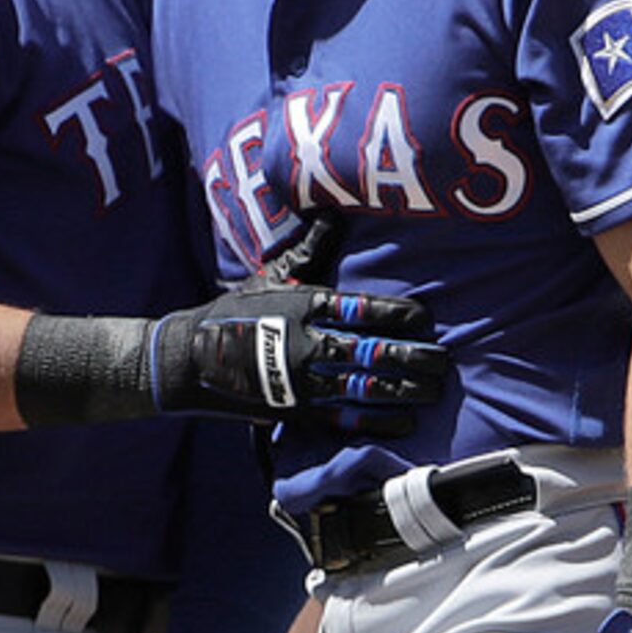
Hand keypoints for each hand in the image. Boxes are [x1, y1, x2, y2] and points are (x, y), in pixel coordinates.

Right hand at [153, 217, 449, 434]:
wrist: (189, 359)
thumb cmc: (235, 312)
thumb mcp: (271, 275)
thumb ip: (310, 249)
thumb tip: (333, 210)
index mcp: (304, 306)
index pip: (362, 309)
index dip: (399, 315)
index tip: (425, 318)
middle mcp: (306, 343)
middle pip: (372, 352)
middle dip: (413, 357)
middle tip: (442, 360)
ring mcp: (302, 381)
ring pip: (364, 388)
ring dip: (404, 391)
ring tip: (432, 390)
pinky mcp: (296, 412)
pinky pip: (344, 420)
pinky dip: (378, 421)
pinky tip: (405, 421)